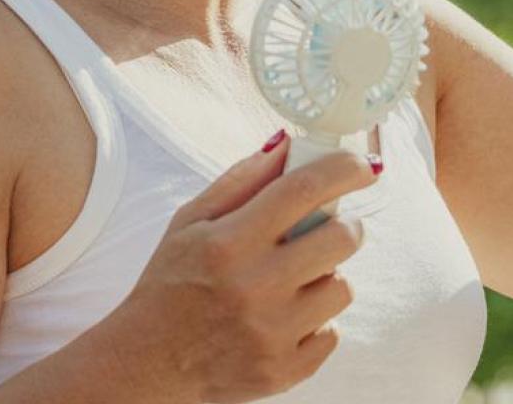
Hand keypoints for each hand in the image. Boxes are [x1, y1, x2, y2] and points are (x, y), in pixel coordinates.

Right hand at [98, 133, 378, 402]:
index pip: (303, 189)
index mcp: (229, 242)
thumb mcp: (190, 222)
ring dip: (326, 277)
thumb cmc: (170, 284)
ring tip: (293, 281)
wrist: (147, 364)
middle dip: (345, 225)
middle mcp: (254, 287)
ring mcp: (272, 334)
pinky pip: (333, 333)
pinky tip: (282, 319)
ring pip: (343, 287)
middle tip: (327, 227)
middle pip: (342, 237)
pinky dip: (315, 323)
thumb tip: (288, 142)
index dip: (344, 168)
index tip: (365, 165)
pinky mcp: (283, 371)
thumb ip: (242, 180)